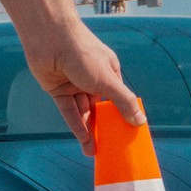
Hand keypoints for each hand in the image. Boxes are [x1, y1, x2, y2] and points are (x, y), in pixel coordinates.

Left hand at [20, 24, 143, 154]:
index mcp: (108, 72)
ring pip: (83, 111)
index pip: (118, 99)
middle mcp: (92, 78)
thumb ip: (124, 101)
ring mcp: (74, 84)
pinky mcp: (58, 89)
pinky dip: (75, 123)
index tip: (125, 135)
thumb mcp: (108, 80)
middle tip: (107, 149)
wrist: (50, 38)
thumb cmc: (83, 53)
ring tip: (92, 151)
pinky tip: (82, 138)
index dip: (121, 116)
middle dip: (103, 128)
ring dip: (88, 130)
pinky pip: (68, 110)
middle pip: (100, 108)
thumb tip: (140, 121)